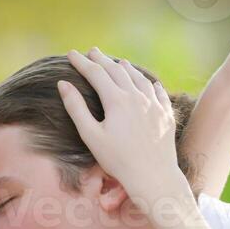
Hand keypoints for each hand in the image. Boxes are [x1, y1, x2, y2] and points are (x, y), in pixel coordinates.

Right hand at [60, 48, 189, 207]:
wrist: (153, 176)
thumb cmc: (118, 160)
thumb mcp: (91, 136)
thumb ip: (76, 108)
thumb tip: (63, 84)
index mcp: (117, 100)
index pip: (96, 73)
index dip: (82, 62)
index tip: (71, 54)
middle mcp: (137, 97)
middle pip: (117, 70)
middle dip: (102, 60)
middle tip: (92, 52)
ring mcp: (155, 104)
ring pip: (139, 78)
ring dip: (126, 68)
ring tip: (118, 62)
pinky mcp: (166, 114)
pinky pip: (158, 92)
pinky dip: (150, 84)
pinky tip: (149, 84)